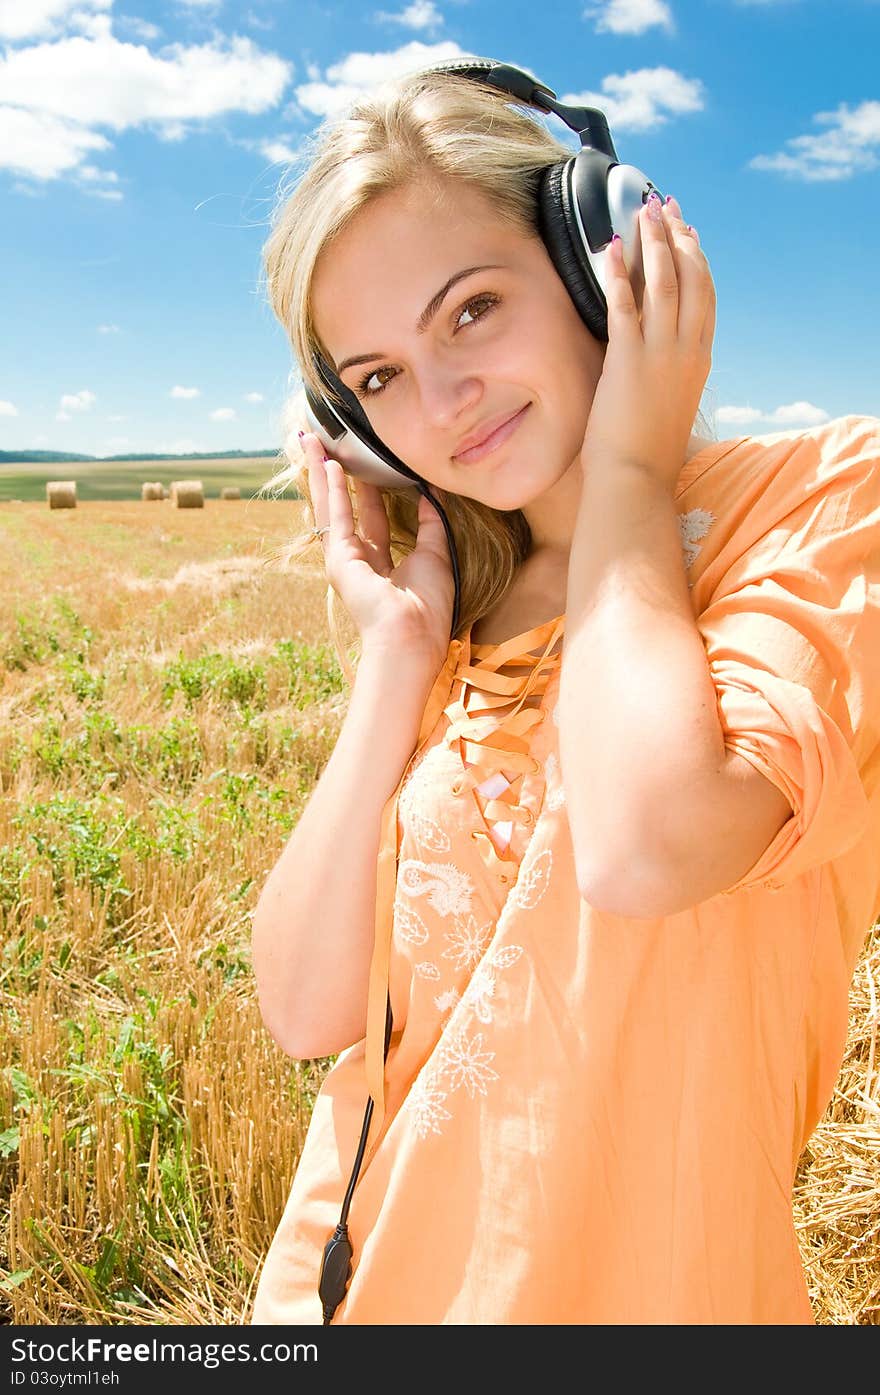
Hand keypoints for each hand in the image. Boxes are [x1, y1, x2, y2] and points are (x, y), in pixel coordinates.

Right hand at [302, 432, 454, 670]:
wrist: (412, 636)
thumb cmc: (428, 607)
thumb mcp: (436, 555)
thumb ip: (431, 524)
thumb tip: (430, 495)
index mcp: (382, 565)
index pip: (372, 520)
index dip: (368, 493)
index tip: (367, 467)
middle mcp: (359, 561)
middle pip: (345, 509)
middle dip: (336, 477)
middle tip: (327, 445)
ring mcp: (345, 561)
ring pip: (331, 508)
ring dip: (321, 474)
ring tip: (312, 442)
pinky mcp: (339, 560)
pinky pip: (336, 518)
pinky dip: (332, 491)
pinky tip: (328, 465)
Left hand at [580, 193, 715, 492]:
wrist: (636, 481)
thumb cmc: (647, 456)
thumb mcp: (670, 409)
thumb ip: (670, 380)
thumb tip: (659, 371)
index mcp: (700, 361)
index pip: (706, 297)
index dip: (697, 260)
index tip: (689, 234)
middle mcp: (687, 350)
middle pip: (692, 278)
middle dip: (679, 237)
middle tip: (666, 207)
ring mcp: (660, 352)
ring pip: (664, 281)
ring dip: (653, 241)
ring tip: (642, 212)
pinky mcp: (629, 358)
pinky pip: (624, 302)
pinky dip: (618, 270)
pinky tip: (609, 247)